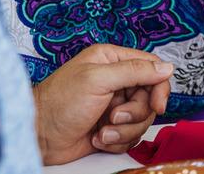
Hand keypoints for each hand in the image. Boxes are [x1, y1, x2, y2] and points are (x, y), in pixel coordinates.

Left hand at [32, 44, 174, 164]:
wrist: (37, 137)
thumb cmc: (58, 103)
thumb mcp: (97, 80)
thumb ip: (134, 71)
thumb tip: (167, 68)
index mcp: (112, 61)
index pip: (152, 68)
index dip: (159, 87)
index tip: (157, 105)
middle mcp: (115, 81)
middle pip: (149, 97)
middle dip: (134, 113)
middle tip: (113, 117)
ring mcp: (113, 106)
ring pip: (142, 120)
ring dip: (123, 131)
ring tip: (101, 132)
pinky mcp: (110, 128)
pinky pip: (131, 136)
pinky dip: (116, 141)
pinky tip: (96, 139)